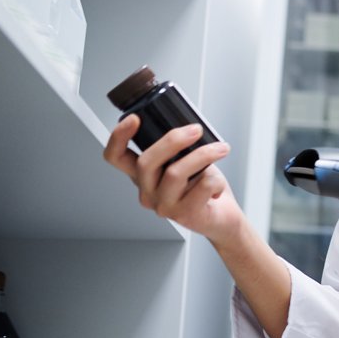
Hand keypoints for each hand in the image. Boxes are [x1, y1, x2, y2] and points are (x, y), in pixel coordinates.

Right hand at [103, 114, 240, 240]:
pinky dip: (217, 179)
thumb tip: (188, 127)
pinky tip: (218, 185)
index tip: (134, 119)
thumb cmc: (204, 188)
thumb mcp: (186, 162)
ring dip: (203, 155)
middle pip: (146, 162)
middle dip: (173, 140)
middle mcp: (148, 192)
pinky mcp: (185, 214)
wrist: (222, 218)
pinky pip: (202, 186)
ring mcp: (164, 206)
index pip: (116, 157)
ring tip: (221, 149)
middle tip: (196, 130)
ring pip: (175, 173)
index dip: (118, 137)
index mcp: (143, 176)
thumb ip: (178, 149)